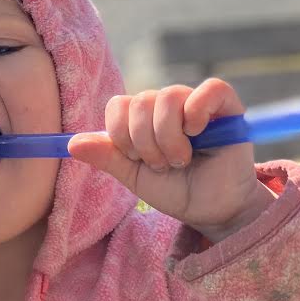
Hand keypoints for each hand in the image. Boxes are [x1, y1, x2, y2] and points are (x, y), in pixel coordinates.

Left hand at [68, 79, 274, 240]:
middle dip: (145, 142)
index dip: (121, 133)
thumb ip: (107, 158)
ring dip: (169, 138)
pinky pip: (211, 88)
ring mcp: (198, 104)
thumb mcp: (135, 178)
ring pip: (168, 97)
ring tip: (181, 160)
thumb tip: (71, 143)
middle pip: (141, 101)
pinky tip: (198, 132)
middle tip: (162, 165)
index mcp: (145, 118)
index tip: (135, 159)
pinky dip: (198, 110)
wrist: (214, 212)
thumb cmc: (177, 192)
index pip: (119, 104)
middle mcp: (169, 105)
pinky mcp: (228, 107)